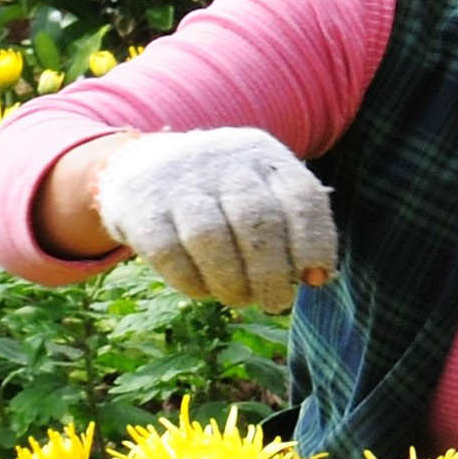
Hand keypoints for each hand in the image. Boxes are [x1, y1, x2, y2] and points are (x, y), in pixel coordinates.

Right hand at [91, 127, 335, 314]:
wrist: (144, 163)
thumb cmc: (223, 194)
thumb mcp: (264, 191)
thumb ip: (294, 229)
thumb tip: (317, 279)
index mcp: (264, 156)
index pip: (301, 198)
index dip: (314, 244)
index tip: (315, 279)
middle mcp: (223, 160)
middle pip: (257, 221)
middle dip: (271, 273)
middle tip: (275, 302)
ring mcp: (178, 180)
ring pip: (210, 237)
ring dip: (232, 282)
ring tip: (240, 298)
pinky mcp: (140, 205)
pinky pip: (168, 252)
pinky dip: (192, 282)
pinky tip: (204, 291)